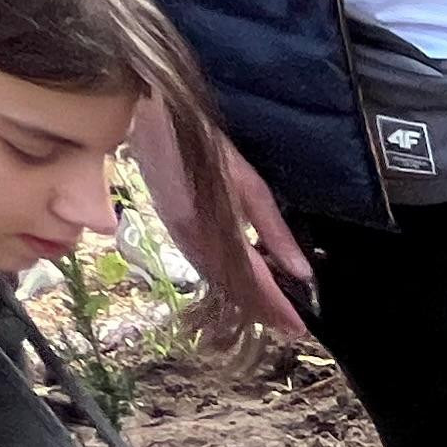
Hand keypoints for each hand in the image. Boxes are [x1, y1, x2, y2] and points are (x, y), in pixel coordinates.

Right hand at [130, 115, 309, 340]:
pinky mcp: (172, 230)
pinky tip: (244, 285)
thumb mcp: (248, 183)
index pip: (253, 282)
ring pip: (217, 283)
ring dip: (246, 303)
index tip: (300, 328)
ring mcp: (179, 238)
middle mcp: (193, 243)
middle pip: (233, 291)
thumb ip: (273, 229)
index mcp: (213, 231)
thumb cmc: (201, 141)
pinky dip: (228, 283)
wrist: (145, 118)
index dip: (277, 308)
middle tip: (292, 328)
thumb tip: (300, 271)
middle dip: (264, 312)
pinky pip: (204, 268)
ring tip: (274, 312)